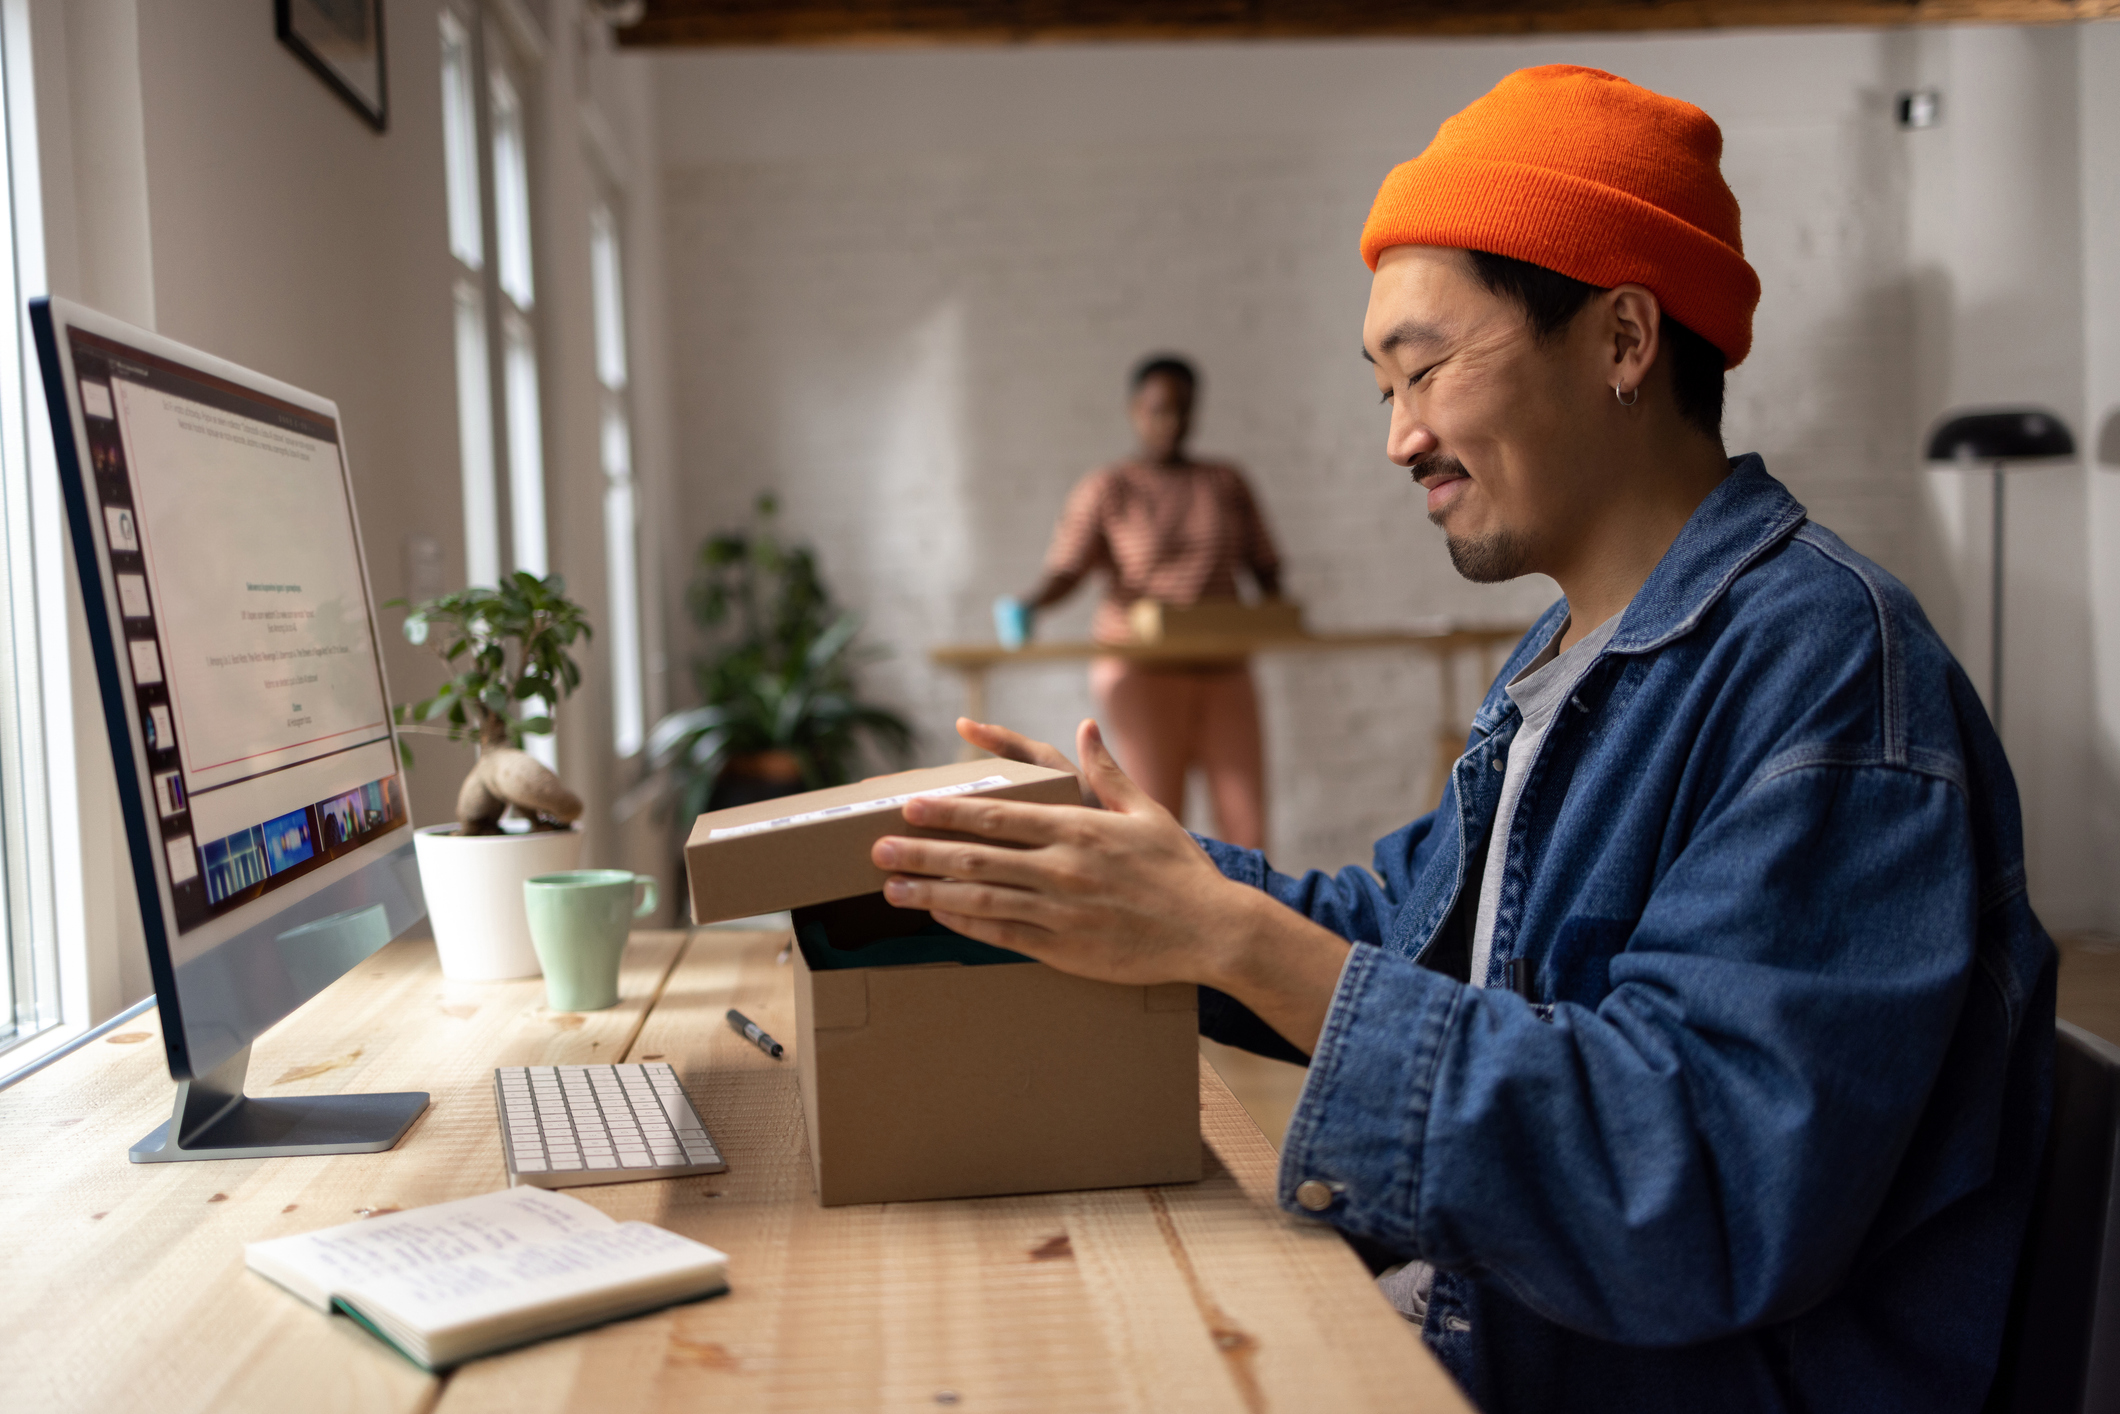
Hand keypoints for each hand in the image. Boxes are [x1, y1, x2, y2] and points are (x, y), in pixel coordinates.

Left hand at [876, 719, 1350, 1052]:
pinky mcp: (1063, 949)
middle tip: (877, 847)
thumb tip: (1084, 727)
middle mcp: (1062, 869)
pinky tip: (936, 915)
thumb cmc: (1179, 869)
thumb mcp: (1146, 811)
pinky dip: (964, 924)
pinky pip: (1002, 936)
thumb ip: (1106, 771)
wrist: (1212, 931)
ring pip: (980, 900)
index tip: (911, 806)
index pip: (998, 817)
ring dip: (930, 893)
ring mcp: (1060, 912)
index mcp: (1079, 829)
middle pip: (976, 858)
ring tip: (891, 887)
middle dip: (921, 852)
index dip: (948, 812)